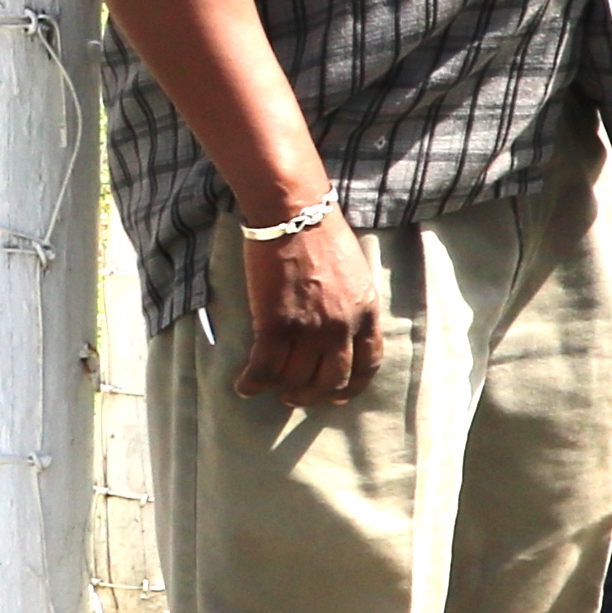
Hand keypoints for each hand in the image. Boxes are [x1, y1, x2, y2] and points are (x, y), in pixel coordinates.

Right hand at [234, 211, 383, 406]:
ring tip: (271, 388)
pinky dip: (252, 383)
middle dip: (313, 394)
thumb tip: (342, 329)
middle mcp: (342, 326)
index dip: (350, 387)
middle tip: (296, 397)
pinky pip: (264, 368)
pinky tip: (244, 387)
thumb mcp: (355, 275)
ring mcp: (310, 328)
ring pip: (296, 378)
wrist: (296, 215)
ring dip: (282, 390)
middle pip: (331, 379)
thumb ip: (353, 305)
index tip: (336, 396)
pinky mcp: (277, 324)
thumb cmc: (323, 236)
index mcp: (366, 312)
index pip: (367, 364)